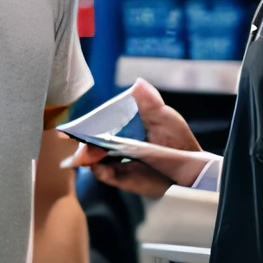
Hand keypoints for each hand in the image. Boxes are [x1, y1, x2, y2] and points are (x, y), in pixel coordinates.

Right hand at [70, 81, 209, 197]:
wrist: (192, 168)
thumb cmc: (177, 140)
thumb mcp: (165, 119)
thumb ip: (150, 103)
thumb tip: (138, 83)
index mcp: (122, 127)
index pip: (97, 125)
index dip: (84, 126)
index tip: (70, 128)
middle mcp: (115, 144)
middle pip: (91, 143)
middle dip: (82, 143)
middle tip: (77, 144)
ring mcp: (117, 162)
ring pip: (95, 160)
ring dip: (88, 158)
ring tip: (85, 157)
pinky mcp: (123, 179)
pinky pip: (107, 176)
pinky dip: (102, 172)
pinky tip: (100, 168)